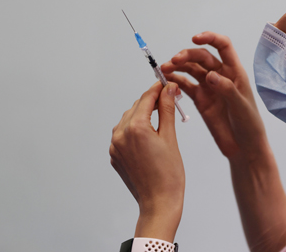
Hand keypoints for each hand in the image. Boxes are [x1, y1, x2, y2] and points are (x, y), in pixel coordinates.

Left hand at [110, 81, 184, 242]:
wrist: (159, 202)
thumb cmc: (169, 174)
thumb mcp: (170, 137)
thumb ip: (167, 110)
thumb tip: (169, 89)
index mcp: (136, 128)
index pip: (146, 98)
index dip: (158, 88)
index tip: (167, 84)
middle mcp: (120, 135)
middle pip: (136, 107)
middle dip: (152, 102)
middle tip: (169, 100)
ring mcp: (115, 146)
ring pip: (128, 120)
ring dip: (142, 114)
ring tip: (161, 117)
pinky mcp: (115, 156)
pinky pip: (124, 135)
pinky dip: (135, 129)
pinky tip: (150, 134)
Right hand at [161, 32, 267, 161]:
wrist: (244, 148)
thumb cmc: (249, 125)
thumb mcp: (241, 107)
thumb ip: (227, 90)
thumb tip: (211, 75)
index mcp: (235, 72)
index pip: (223, 46)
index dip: (210, 38)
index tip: (195, 38)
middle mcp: (221, 76)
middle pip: (202, 57)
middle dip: (187, 55)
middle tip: (174, 61)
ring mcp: (210, 87)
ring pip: (192, 69)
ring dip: (178, 66)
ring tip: (164, 69)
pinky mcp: (201, 99)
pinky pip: (186, 85)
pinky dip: (175, 81)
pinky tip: (165, 80)